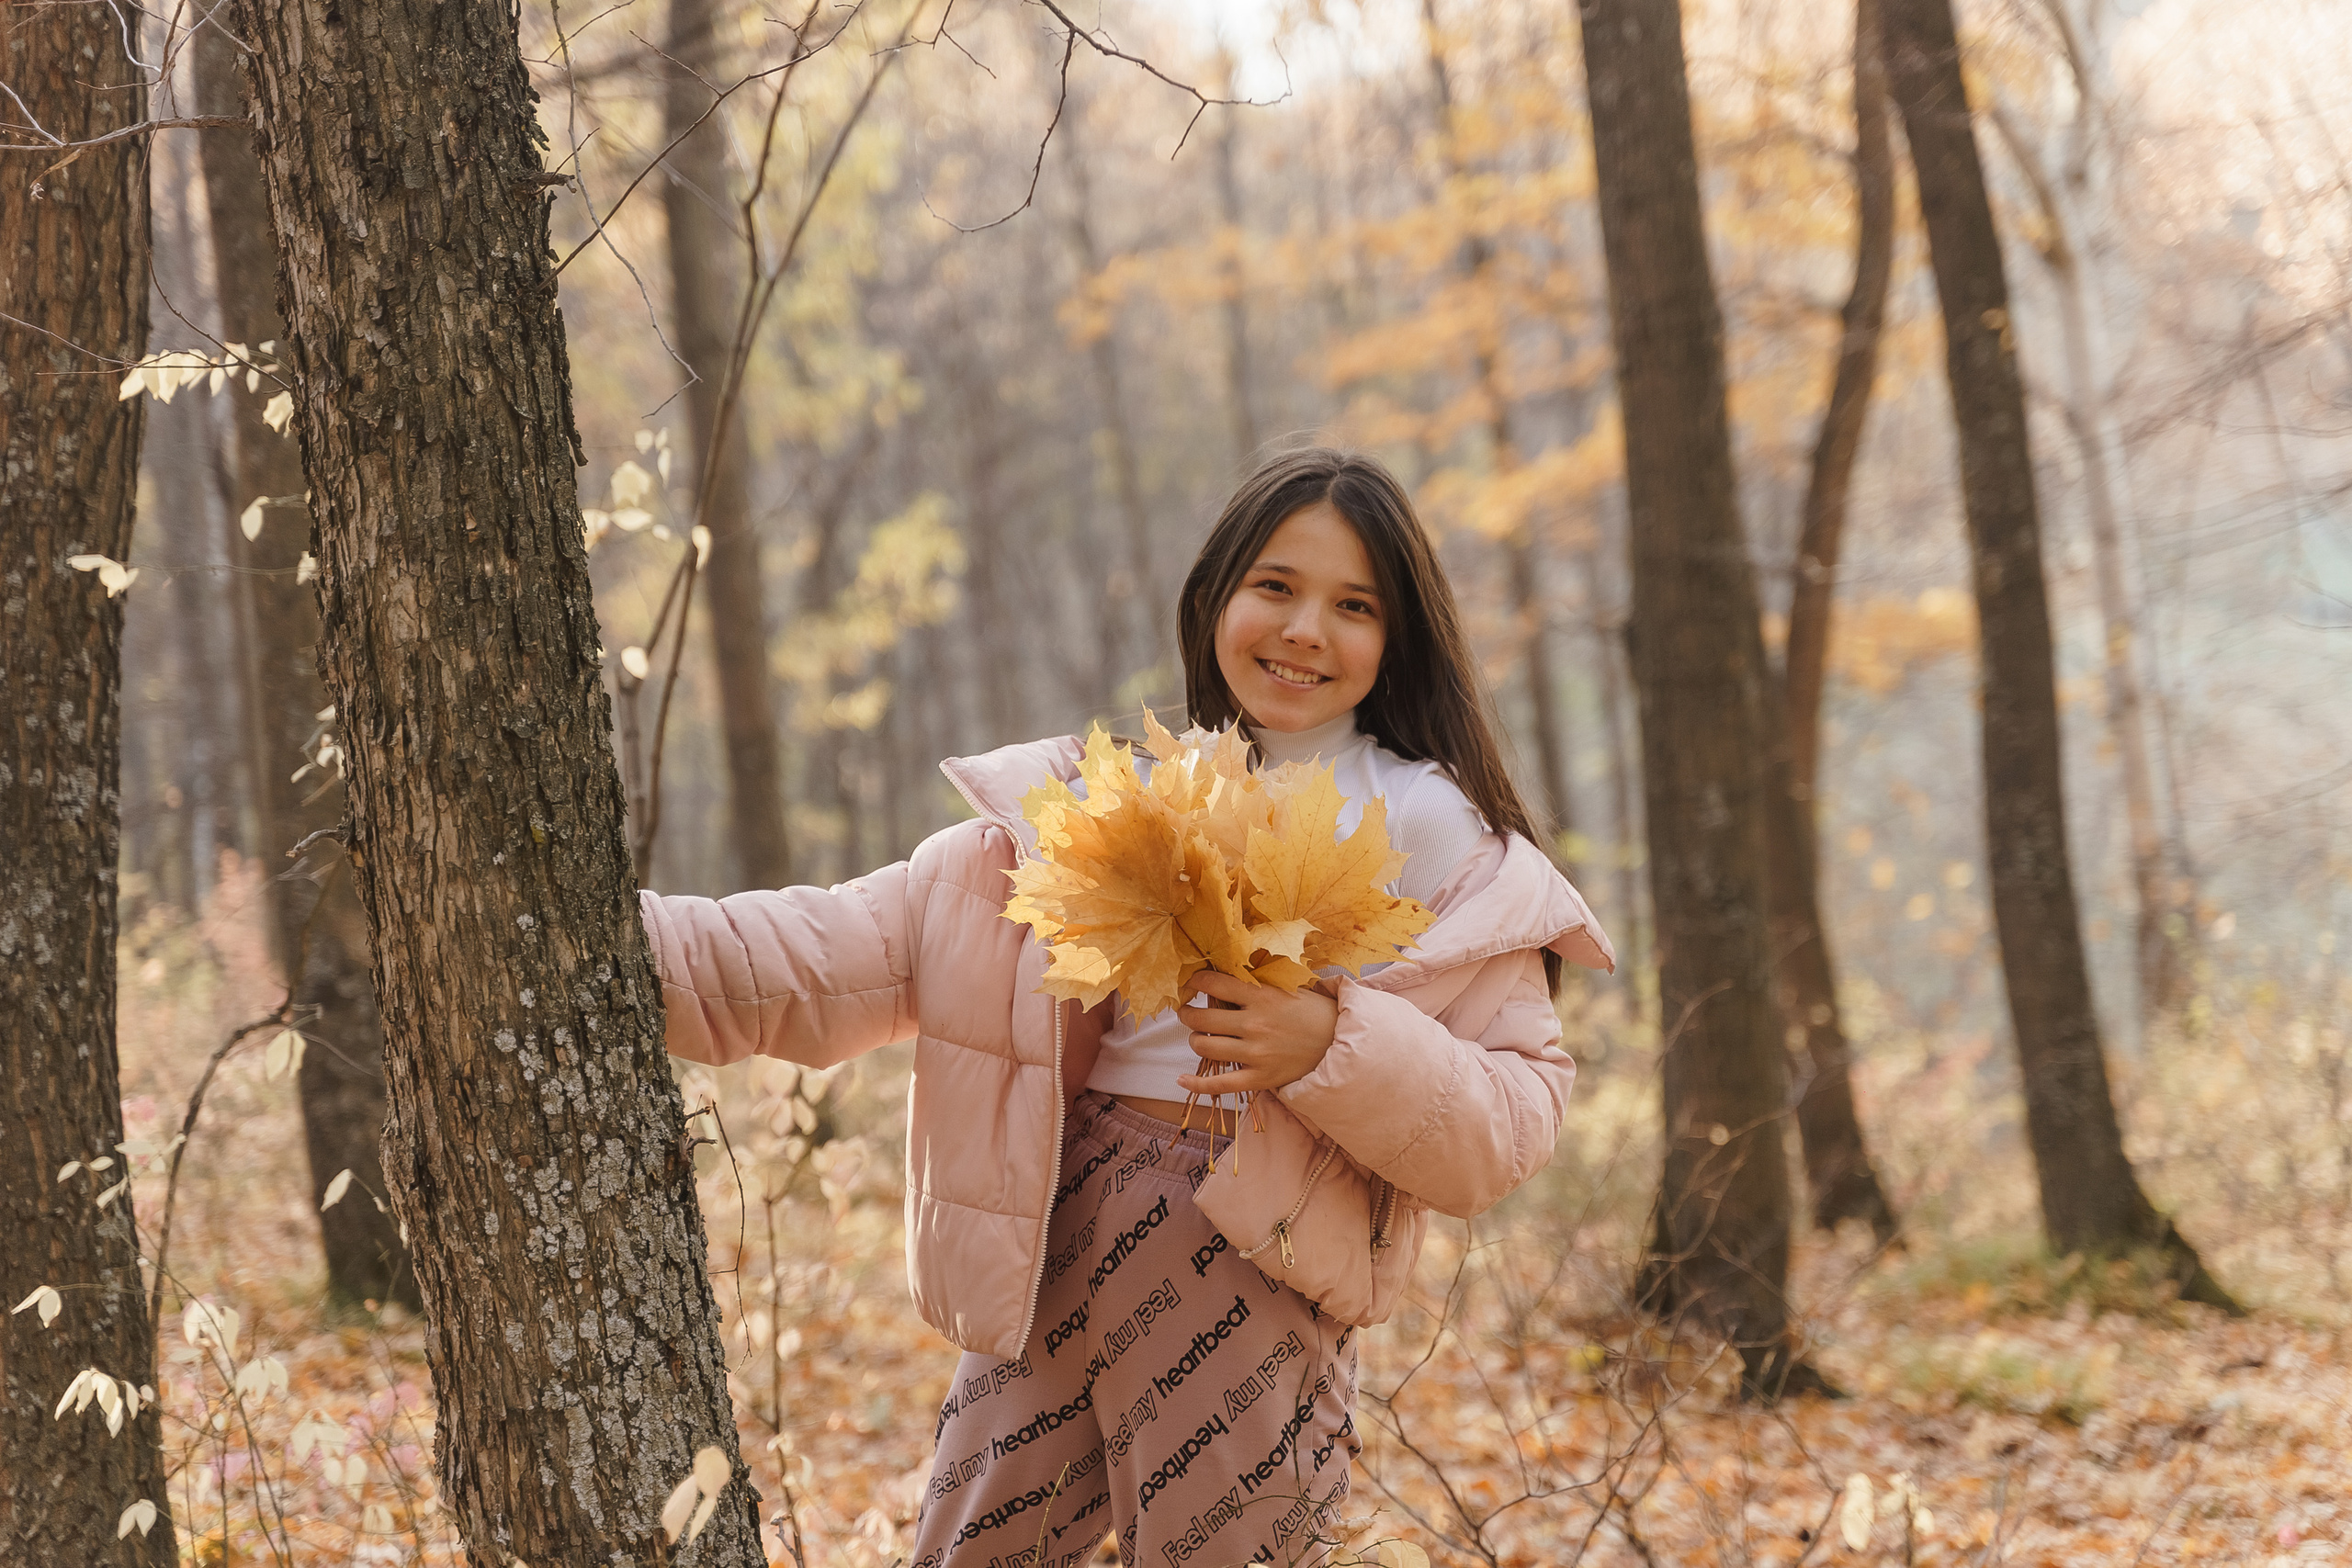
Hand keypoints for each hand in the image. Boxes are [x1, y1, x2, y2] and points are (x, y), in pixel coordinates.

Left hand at [1174, 969, 1338, 1096]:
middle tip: (1187, 1011)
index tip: (1192, 983)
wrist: (1340, 1043)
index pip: (1214, 984)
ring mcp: (1256, 1053)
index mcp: (1261, 996)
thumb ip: (1256, 983)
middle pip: (1201, 1018)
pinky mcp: (1260, 1078)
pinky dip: (1196, 1084)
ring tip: (1199, 1036)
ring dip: (1194, 1040)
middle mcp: (1255, 1024)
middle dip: (1187, 1013)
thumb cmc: (1313, 1012)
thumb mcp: (1287, 987)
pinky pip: (1219, 1084)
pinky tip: (1182, 1080)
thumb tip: (1225, 971)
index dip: (1195, 981)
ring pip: (1205, 1047)